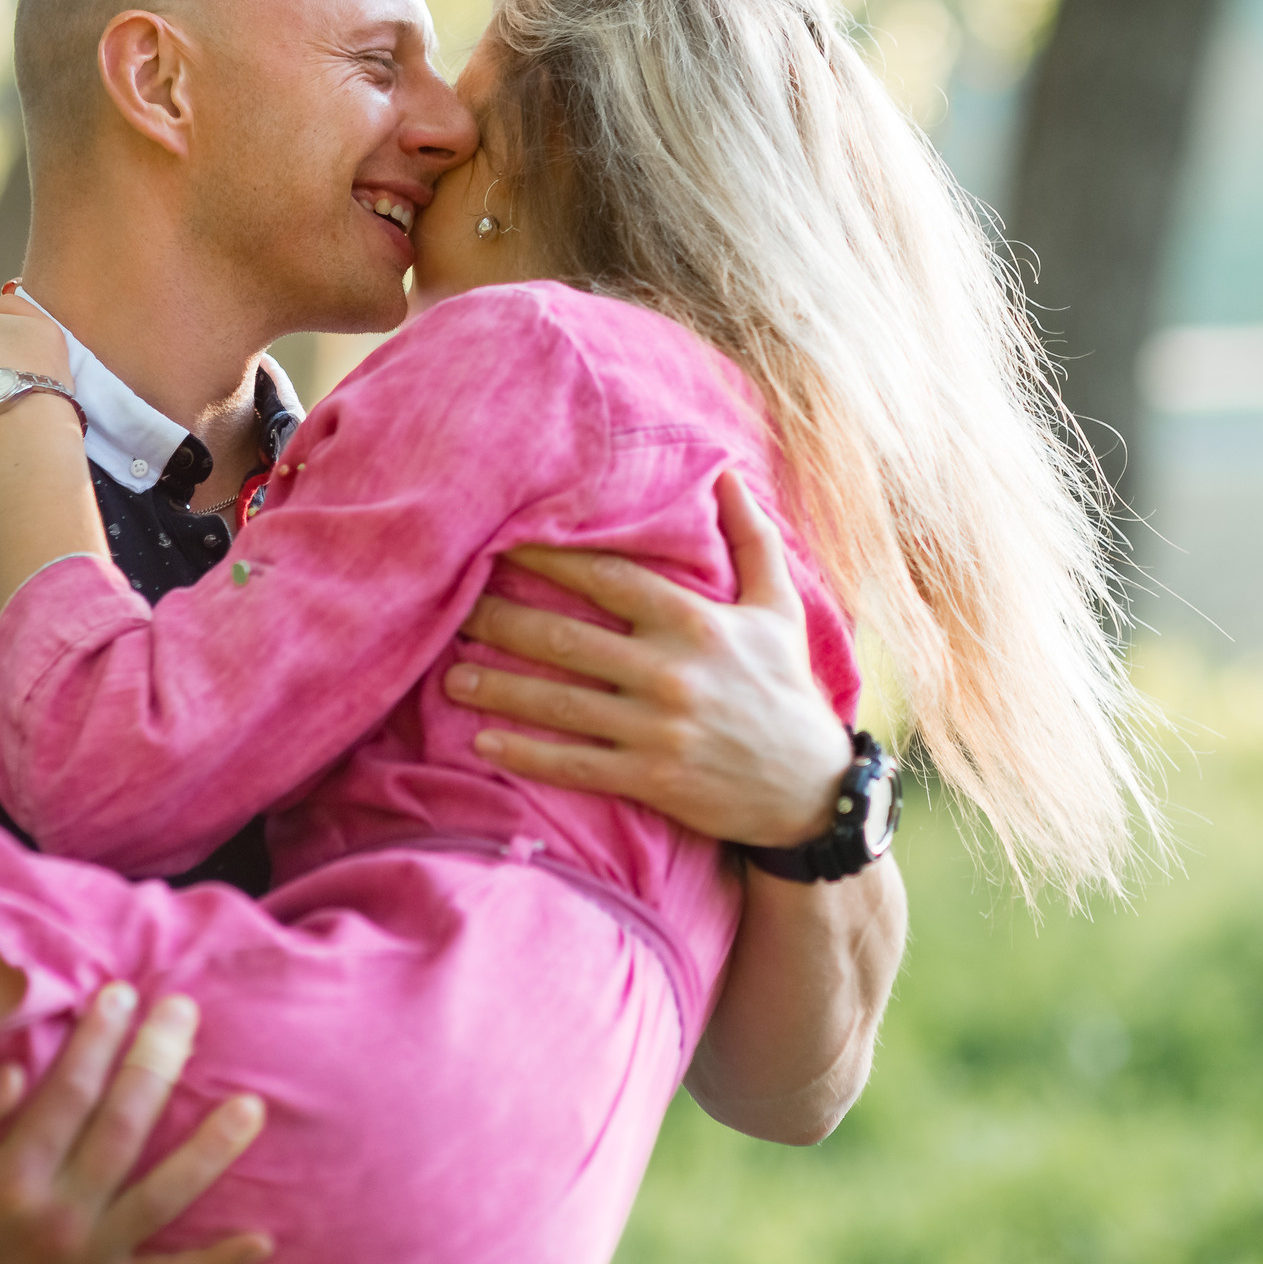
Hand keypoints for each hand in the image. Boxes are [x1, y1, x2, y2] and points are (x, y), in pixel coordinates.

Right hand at [0, 984, 271, 1263]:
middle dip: (157, 1063)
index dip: (99, 1038)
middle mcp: (57, 1221)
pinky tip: (260, 1242)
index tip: (121, 992)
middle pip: (125, 1129)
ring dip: (211, 1153)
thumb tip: (14, 1073)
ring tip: (251, 1108)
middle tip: (184, 1012)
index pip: (70, 1092)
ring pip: (164, 1199)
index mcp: (9, 1179)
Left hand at [446, 471, 852, 848]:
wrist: (812, 790)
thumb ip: (751, 539)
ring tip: (450, 672)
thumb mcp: (779, 609)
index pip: (607, 578)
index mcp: (695, 622)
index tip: (500, 539)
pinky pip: (574, 764)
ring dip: (499, 686)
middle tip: (454, 605)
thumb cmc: (787, 689)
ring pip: (560, 703)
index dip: (549, 557)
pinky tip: (483, 743)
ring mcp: (657, 728)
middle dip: (503, 620)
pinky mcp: (651, 778)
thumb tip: (726, 474)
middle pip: (567, 638)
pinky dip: (525, 755)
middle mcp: (671, 671)